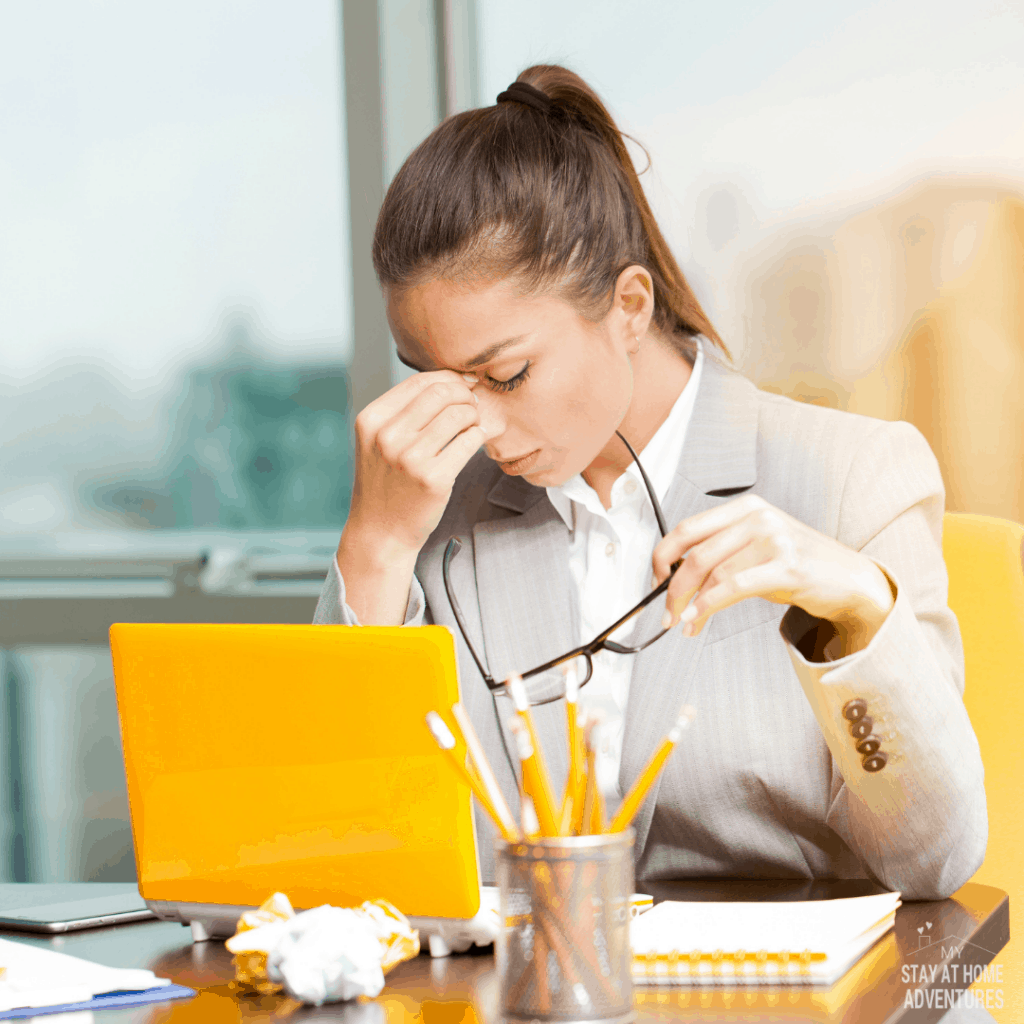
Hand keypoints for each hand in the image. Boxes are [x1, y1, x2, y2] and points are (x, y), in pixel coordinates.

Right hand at [343, 370, 499, 557]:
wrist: (381, 532)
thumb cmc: (386, 482)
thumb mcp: (378, 441)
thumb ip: (404, 411)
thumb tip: (452, 381)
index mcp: (371, 420)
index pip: (420, 381)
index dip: (449, 378)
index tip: (464, 386)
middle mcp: (387, 436)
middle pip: (442, 392)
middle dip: (465, 394)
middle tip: (473, 406)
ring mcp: (410, 458)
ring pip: (459, 414)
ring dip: (474, 416)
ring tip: (472, 426)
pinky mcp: (433, 479)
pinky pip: (470, 441)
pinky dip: (478, 436)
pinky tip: (473, 443)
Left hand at [652, 495, 895, 654]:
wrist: (850, 579)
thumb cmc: (798, 565)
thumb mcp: (756, 548)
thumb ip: (721, 554)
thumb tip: (677, 579)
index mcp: (745, 508)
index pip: (687, 528)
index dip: (662, 556)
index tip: (655, 580)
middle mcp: (758, 518)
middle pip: (696, 553)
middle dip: (672, 587)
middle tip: (666, 611)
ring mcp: (774, 540)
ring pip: (712, 573)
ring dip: (690, 603)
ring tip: (684, 623)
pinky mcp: (787, 567)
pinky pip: (734, 587)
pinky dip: (708, 605)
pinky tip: (697, 619)